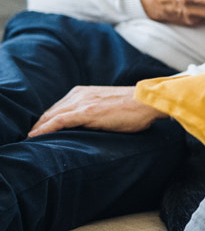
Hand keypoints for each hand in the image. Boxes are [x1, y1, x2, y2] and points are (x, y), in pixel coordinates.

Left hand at [28, 86, 166, 136]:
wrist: (148, 102)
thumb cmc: (135, 107)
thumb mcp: (109, 105)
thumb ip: (96, 110)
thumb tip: (90, 124)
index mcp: (85, 92)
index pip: (59, 107)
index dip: (47, 119)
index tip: (40, 130)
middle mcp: (81, 94)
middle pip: (51, 111)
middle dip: (40, 124)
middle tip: (31, 137)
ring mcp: (83, 102)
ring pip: (51, 115)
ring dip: (39, 127)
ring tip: (30, 138)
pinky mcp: (87, 112)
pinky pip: (59, 121)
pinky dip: (45, 128)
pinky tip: (35, 136)